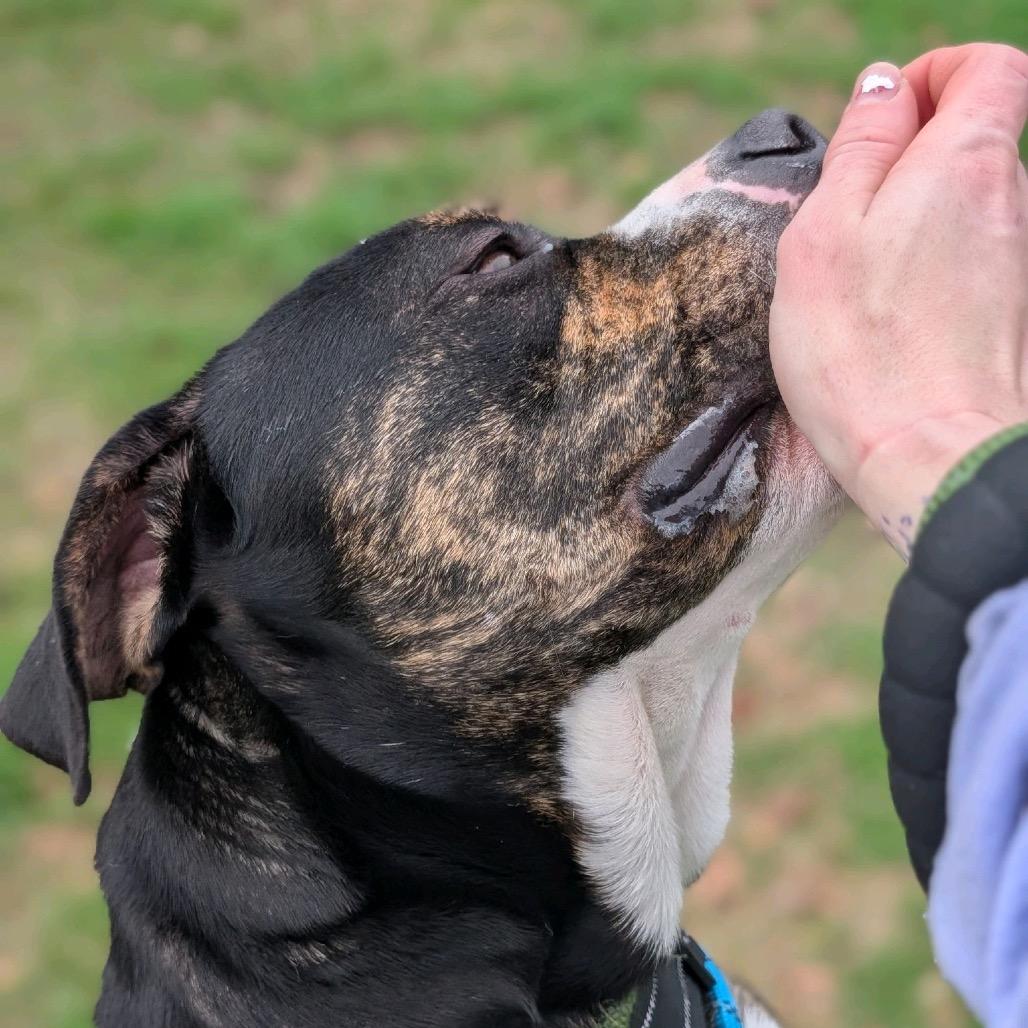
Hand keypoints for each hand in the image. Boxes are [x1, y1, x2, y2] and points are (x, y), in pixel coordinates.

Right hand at [770, 44, 1027, 556]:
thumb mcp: (825, 234)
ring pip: (968, 204)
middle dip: (911, 154)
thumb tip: (885, 87)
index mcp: (965, 163)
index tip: (882, 118)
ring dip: (913, 217)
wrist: (928, 456)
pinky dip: (928, 265)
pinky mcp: (1010, 311)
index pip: (988, 67)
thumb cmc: (858, 349)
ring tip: (859, 276)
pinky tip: (889, 316)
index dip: (934, 74)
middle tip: (845, 213)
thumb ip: (860, 147)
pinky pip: (969, 258)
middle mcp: (1011, 200)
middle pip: (976, 136)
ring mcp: (1016, 260)